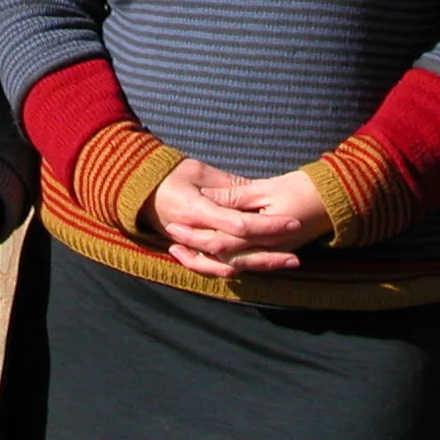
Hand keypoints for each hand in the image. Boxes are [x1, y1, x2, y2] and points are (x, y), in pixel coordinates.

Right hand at [143, 158, 314, 277]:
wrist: (140, 192)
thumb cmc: (170, 175)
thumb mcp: (197, 170)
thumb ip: (226, 184)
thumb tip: (256, 190)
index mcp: (195, 209)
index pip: (237, 224)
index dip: (267, 225)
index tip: (292, 220)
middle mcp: (193, 232)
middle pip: (237, 250)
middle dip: (270, 252)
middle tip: (299, 248)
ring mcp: (192, 246)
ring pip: (229, 265)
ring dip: (261, 266)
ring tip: (289, 262)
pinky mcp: (192, 252)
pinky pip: (216, 269)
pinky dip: (240, 269)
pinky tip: (264, 266)